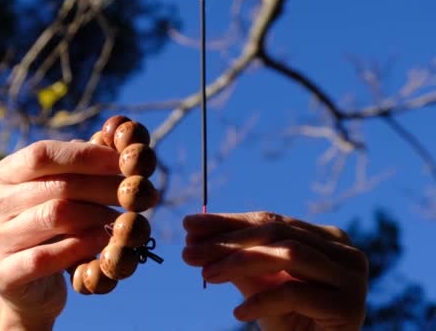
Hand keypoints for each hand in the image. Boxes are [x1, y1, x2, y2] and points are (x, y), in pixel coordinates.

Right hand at [0, 140, 121, 329]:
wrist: (31, 288)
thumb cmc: (53, 232)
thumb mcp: (62, 195)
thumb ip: (81, 167)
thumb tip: (119, 135)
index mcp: (2, 176)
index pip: (43, 154)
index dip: (86, 155)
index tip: (122, 160)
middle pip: (55, 186)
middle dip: (102, 187)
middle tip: (134, 193)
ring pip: (54, 216)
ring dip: (97, 215)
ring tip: (122, 219)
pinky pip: (45, 256)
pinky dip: (80, 246)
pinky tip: (102, 242)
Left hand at [183, 211, 367, 330]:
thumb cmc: (288, 319)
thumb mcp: (258, 282)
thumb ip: (234, 256)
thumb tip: (192, 233)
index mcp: (326, 237)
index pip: (271, 220)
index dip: (228, 222)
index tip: (188, 227)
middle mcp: (345, 251)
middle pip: (277, 234)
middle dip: (228, 242)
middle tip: (189, 252)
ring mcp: (352, 278)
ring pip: (289, 255)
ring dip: (240, 262)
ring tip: (206, 275)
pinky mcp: (350, 307)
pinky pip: (296, 293)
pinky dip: (262, 301)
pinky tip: (238, 313)